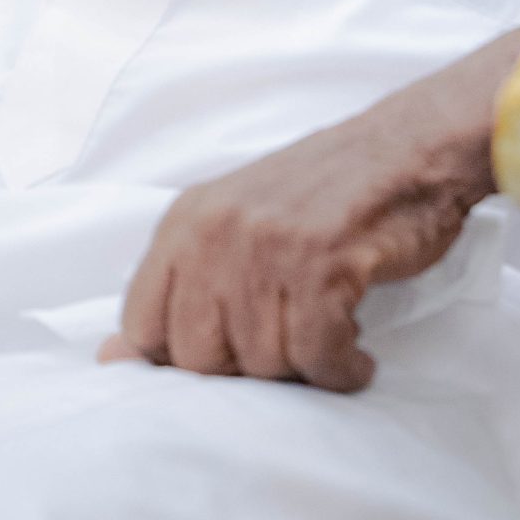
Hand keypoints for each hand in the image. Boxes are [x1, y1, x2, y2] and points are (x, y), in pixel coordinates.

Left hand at [97, 29, 519, 391]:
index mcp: (184, 221)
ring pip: (262, 362)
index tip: (232, 354)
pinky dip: (343, 369)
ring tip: (331, 338)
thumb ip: (178, 290)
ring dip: (305, 368)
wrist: (410, 149)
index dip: (184, 358)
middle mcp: (216, 231)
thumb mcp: (236, 226)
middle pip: (199, 357)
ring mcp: (267, 245)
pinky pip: (318, 356)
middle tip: (292, 345)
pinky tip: (357, 356)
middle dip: (249, 369)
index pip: (143, 326)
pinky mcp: (322, 263)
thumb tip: (109, 361)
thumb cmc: (325, 196)